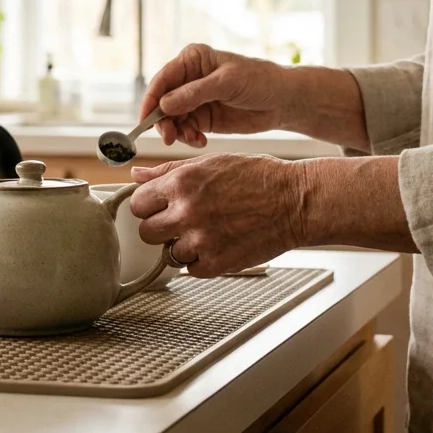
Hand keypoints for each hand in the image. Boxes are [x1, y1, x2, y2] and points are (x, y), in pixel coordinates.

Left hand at [129, 154, 306, 277]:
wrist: (295, 202)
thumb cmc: (258, 178)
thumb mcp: (210, 163)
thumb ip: (168, 171)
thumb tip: (137, 174)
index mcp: (182, 183)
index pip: (137, 203)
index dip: (148, 206)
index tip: (159, 207)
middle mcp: (187, 212)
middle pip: (146, 232)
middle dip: (161, 228)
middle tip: (183, 221)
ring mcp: (201, 240)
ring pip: (168, 254)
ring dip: (183, 246)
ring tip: (208, 231)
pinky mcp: (217, 263)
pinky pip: (191, 269)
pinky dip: (201, 261)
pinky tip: (219, 243)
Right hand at [141, 44, 289, 147]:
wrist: (282, 100)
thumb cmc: (259, 80)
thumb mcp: (227, 83)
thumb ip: (195, 93)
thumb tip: (164, 105)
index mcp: (192, 60)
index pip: (163, 80)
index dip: (151, 100)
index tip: (145, 121)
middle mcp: (188, 79)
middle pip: (162, 102)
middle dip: (163, 121)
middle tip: (169, 138)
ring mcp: (194, 100)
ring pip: (171, 119)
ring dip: (177, 132)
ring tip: (193, 139)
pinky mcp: (203, 117)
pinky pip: (185, 130)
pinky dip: (188, 138)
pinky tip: (200, 141)